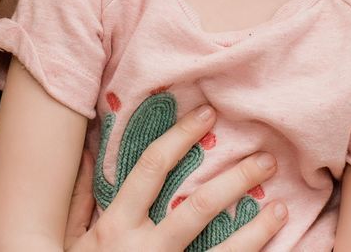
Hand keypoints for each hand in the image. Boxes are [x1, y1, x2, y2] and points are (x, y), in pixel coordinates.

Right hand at [65, 105, 287, 251]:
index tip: (207, 112)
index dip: (180, 136)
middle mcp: (145, 249)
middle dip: (235, 178)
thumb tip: (87, 150)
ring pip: (222, 251)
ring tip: (280, 208)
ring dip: (256, 229)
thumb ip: (80, 197)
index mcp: (116, 225)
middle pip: (198, 205)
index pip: (152, 168)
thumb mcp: (70, 239)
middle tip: (266, 159)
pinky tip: (270, 248)